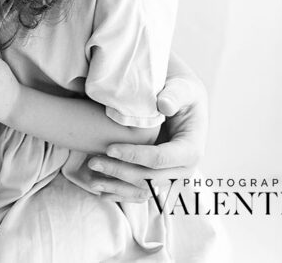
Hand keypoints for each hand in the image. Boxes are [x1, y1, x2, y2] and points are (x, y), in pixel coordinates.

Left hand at [86, 71, 208, 201]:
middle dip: (120, 172)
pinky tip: (99, 191)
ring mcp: (170, 177)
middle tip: (92, 161)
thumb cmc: (181, 92)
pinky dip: (120, 193)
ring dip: (117, 187)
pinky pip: (139, 193)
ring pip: (142, 190)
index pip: (160, 158)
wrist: (181, 102)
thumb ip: (175, 94)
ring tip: (91, 180)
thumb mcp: (182, 88)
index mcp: (191, 149)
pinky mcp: (158, 179)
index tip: (109, 149)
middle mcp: (183, 169)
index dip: (134, 156)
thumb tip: (164, 105)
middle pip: (149, 178)